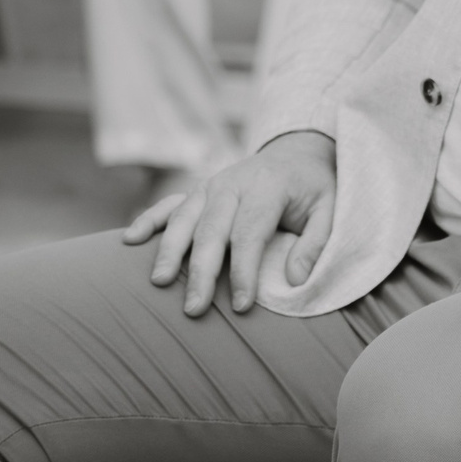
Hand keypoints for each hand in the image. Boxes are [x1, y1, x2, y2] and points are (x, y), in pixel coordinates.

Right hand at [124, 130, 336, 315]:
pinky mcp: (197, 191)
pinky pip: (169, 205)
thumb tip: (296, 279)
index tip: (240, 306)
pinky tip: (129, 240)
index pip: (250, 232)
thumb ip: (315, 242)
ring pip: (184, 219)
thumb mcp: (330, 208)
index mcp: (268, 186)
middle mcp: (233, 183)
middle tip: (194, 309)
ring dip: (169, 250)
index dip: (243, 270)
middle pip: (212, 230)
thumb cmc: (314, 187)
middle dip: (201, 271)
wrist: (297, 152)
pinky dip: (149, 220)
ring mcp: (211, 185)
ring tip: (159, 283)